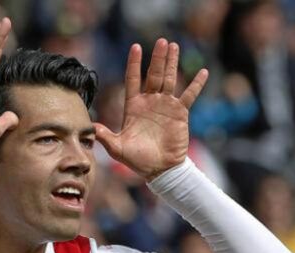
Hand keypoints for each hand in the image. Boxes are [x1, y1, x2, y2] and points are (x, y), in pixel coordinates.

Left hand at [95, 39, 208, 180]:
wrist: (160, 170)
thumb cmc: (138, 160)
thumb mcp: (118, 148)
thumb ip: (105, 136)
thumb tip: (91, 127)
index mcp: (134, 106)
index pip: (133, 79)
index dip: (134, 64)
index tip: (136, 47)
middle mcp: (150, 102)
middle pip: (153, 75)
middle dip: (157, 58)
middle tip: (161, 41)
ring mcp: (165, 106)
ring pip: (169, 79)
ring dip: (172, 63)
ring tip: (174, 46)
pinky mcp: (180, 113)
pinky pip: (189, 96)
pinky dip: (196, 84)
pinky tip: (203, 72)